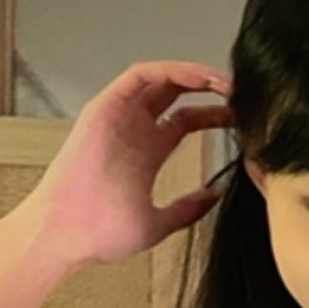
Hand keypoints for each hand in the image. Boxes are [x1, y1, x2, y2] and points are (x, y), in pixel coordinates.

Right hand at [20, 60, 233, 267]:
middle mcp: (132, 129)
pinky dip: (171, 71)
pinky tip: (200, 78)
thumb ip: (188, 208)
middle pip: (174, 95)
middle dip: (209, 89)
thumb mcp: (160, 223)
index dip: (213, 115)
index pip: (184, 121)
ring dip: (194, 75)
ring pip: (159, 80)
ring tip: (226, 82)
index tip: (242, 119)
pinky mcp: (104, 109)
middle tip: (241, 94)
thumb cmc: (101, 233)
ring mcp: (118, 117)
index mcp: (146, 152)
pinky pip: (139, 76)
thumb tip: (215, 195)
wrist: (67, 236)